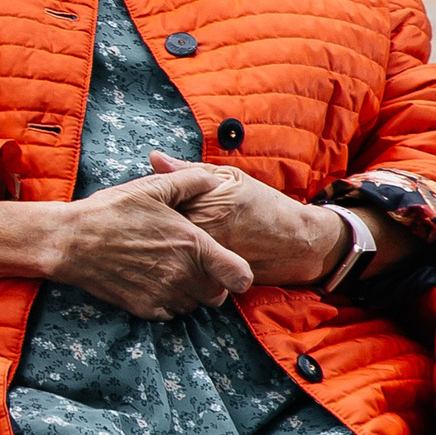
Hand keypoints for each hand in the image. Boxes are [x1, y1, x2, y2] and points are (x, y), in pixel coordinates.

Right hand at [39, 169, 255, 317]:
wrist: (70, 241)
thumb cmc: (110, 212)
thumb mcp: (151, 188)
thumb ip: (190, 181)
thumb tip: (213, 180)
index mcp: (192, 244)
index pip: (239, 276)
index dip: (237, 274)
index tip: (226, 267)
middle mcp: (183, 274)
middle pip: (217, 295)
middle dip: (210, 283)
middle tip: (190, 266)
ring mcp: (163, 294)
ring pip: (193, 305)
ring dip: (187, 292)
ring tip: (166, 271)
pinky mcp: (144, 308)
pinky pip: (169, 312)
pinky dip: (165, 301)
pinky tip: (149, 281)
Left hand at [146, 152, 347, 287]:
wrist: (296, 241)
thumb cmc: (262, 205)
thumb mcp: (229, 178)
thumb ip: (188, 171)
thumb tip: (153, 157)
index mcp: (205, 206)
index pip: (157, 204)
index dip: (143, 203)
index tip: (139, 201)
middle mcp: (204, 235)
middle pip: (157, 231)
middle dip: (145, 226)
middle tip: (140, 223)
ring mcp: (208, 260)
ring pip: (167, 253)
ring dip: (156, 246)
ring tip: (153, 240)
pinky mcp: (212, 277)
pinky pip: (181, 271)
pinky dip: (172, 264)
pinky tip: (170, 257)